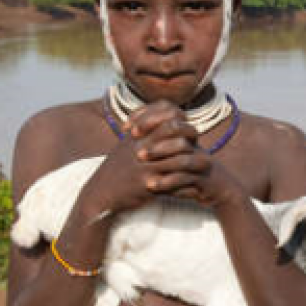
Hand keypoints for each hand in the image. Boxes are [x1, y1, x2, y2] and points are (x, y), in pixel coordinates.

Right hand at [81, 100, 243, 213]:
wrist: (100, 194)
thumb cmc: (116, 170)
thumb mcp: (126, 146)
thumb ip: (143, 133)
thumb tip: (162, 122)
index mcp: (137, 134)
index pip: (164, 111)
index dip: (179, 115)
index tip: (184, 125)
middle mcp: (141, 144)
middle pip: (174, 128)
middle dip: (191, 133)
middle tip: (196, 142)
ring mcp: (144, 163)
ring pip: (179, 151)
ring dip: (195, 157)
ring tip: (205, 162)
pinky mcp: (147, 182)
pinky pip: (174, 178)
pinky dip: (187, 180)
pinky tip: (195, 183)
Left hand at [127, 100, 245, 207]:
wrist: (217, 186)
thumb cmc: (188, 168)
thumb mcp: (173, 151)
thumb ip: (154, 139)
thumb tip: (127, 129)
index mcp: (184, 132)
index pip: (167, 110)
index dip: (146, 116)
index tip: (127, 129)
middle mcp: (194, 142)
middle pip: (176, 127)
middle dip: (154, 137)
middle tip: (136, 148)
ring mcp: (201, 159)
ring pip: (183, 156)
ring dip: (162, 160)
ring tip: (142, 165)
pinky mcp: (205, 178)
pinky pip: (187, 178)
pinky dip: (168, 183)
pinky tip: (152, 186)